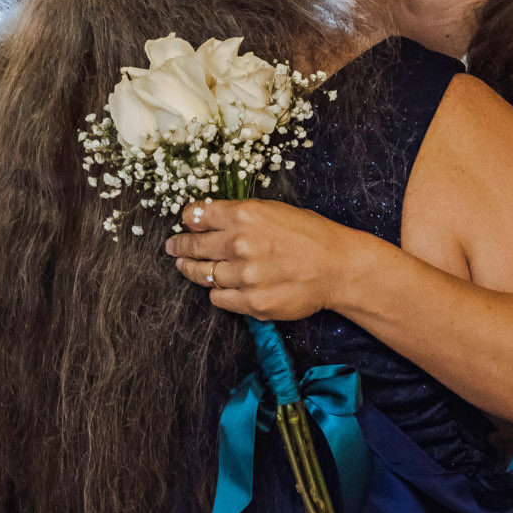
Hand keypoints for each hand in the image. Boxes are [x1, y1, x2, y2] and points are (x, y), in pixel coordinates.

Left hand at [164, 198, 371, 321]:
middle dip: (180, 246)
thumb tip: (206, 219)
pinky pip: (218, 297)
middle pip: (193, 245)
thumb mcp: (275, 210)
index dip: (188, 219)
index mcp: (245, 215)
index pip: (197, 215)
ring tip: (186, 266)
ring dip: (192, 270)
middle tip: (173, 247)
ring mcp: (244, 276)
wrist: (339, 267)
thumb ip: (240, 215)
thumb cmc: (311, 234)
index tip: (186, 223)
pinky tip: (220, 286)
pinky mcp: (252, 302)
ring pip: (203, 274)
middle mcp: (239, 244)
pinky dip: (217, 291)